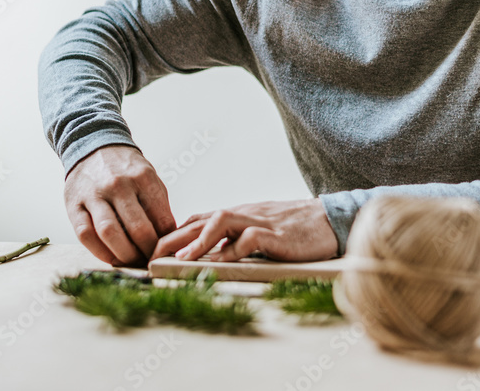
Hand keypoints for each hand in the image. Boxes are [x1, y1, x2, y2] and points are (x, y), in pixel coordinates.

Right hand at [64, 144, 176, 265]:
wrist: (93, 146)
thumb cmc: (125, 169)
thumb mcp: (149, 177)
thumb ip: (159, 206)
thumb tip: (169, 240)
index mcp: (143, 177)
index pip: (161, 219)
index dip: (167, 242)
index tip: (166, 251)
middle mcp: (118, 184)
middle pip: (137, 229)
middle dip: (147, 252)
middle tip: (151, 261)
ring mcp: (94, 194)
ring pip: (110, 233)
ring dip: (124, 255)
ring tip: (132, 261)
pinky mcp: (74, 204)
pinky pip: (86, 234)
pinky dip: (99, 252)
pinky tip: (111, 257)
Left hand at [150, 199, 338, 262]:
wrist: (329, 220)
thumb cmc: (293, 230)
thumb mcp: (258, 231)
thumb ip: (235, 239)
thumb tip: (212, 255)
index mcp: (236, 215)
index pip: (196, 219)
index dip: (172, 233)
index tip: (152, 250)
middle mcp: (242, 214)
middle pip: (199, 220)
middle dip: (172, 237)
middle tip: (151, 256)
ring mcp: (258, 222)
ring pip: (219, 221)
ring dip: (197, 240)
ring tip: (180, 258)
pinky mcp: (276, 234)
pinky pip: (249, 238)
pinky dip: (232, 250)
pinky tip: (219, 264)